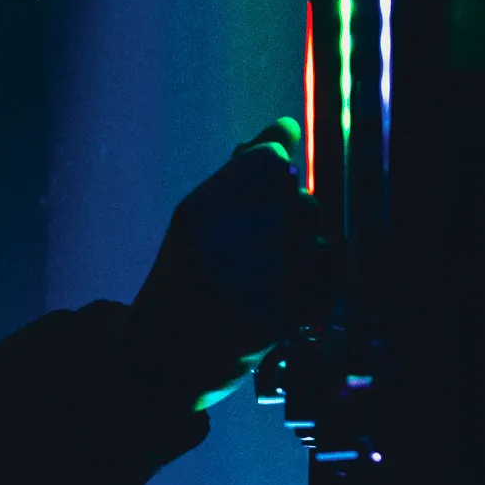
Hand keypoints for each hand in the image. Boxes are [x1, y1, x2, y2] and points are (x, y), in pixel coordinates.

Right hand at [125, 117, 304, 418]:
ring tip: (283, 262)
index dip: (280, 162)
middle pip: (298, 199)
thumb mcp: (196, 220)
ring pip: (317, 239)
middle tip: (277, 228)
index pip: (270, 162)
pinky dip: (316, 283)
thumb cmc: (184, 277)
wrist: (162, 358)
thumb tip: (288, 125)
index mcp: (196, 216)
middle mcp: (222, 247)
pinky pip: (322, 282)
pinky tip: (292, 290)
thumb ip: (240, 172)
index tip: (276, 174)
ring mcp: (250, 287)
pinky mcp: (277, 321)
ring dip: (310, 246)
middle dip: (297, 209)